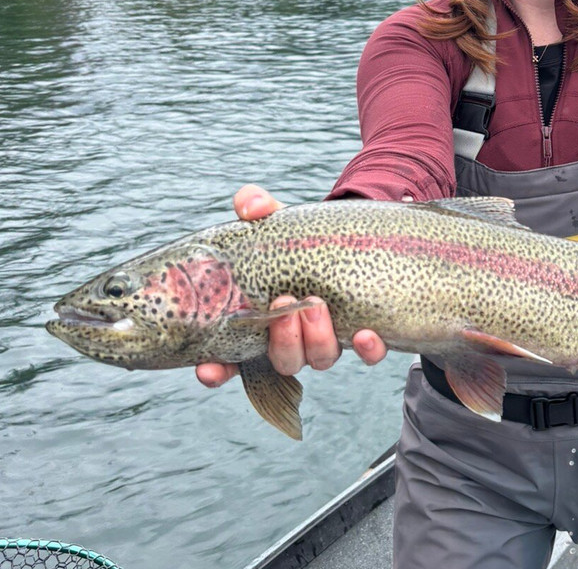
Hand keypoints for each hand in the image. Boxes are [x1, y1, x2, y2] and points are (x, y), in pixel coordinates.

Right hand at [195, 184, 387, 387]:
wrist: (349, 237)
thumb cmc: (298, 238)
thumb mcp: (275, 222)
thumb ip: (256, 208)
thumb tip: (250, 206)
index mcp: (262, 322)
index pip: (231, 361)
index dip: (217, 371)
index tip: (208, 369)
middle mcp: (294, 340)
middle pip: (284, 361)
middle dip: (282, 339)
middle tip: (283, 305)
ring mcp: (329, 341)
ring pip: (319, 360)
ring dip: (316, 339)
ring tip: (316, 305)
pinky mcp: (364, 336)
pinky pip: (368, 355)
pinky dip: (367, 350)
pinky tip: (366, 334)